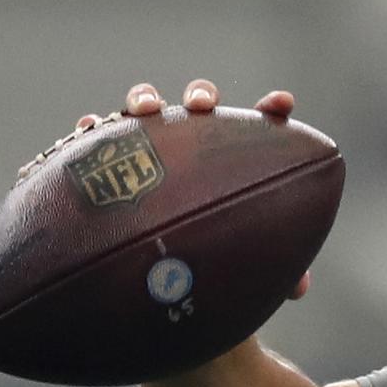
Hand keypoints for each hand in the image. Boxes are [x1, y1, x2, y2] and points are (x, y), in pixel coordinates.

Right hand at [23, 79, 311, 300]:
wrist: (157, 274)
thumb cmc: (213, 260)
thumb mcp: (244, 265)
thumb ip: (275, 269)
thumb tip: (299, 288)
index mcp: (233, 158)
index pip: (259, 126)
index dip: (272, 110)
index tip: (282, 104)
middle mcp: (192, 144)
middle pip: (200, 105)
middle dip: (201, 97)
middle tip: (202, 108)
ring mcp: (150, 147)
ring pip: (147, 109)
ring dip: (145, 99)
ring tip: (144, 110)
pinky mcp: (108, 161)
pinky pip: (95, 138)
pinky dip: (92, 128)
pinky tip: (87, 129)